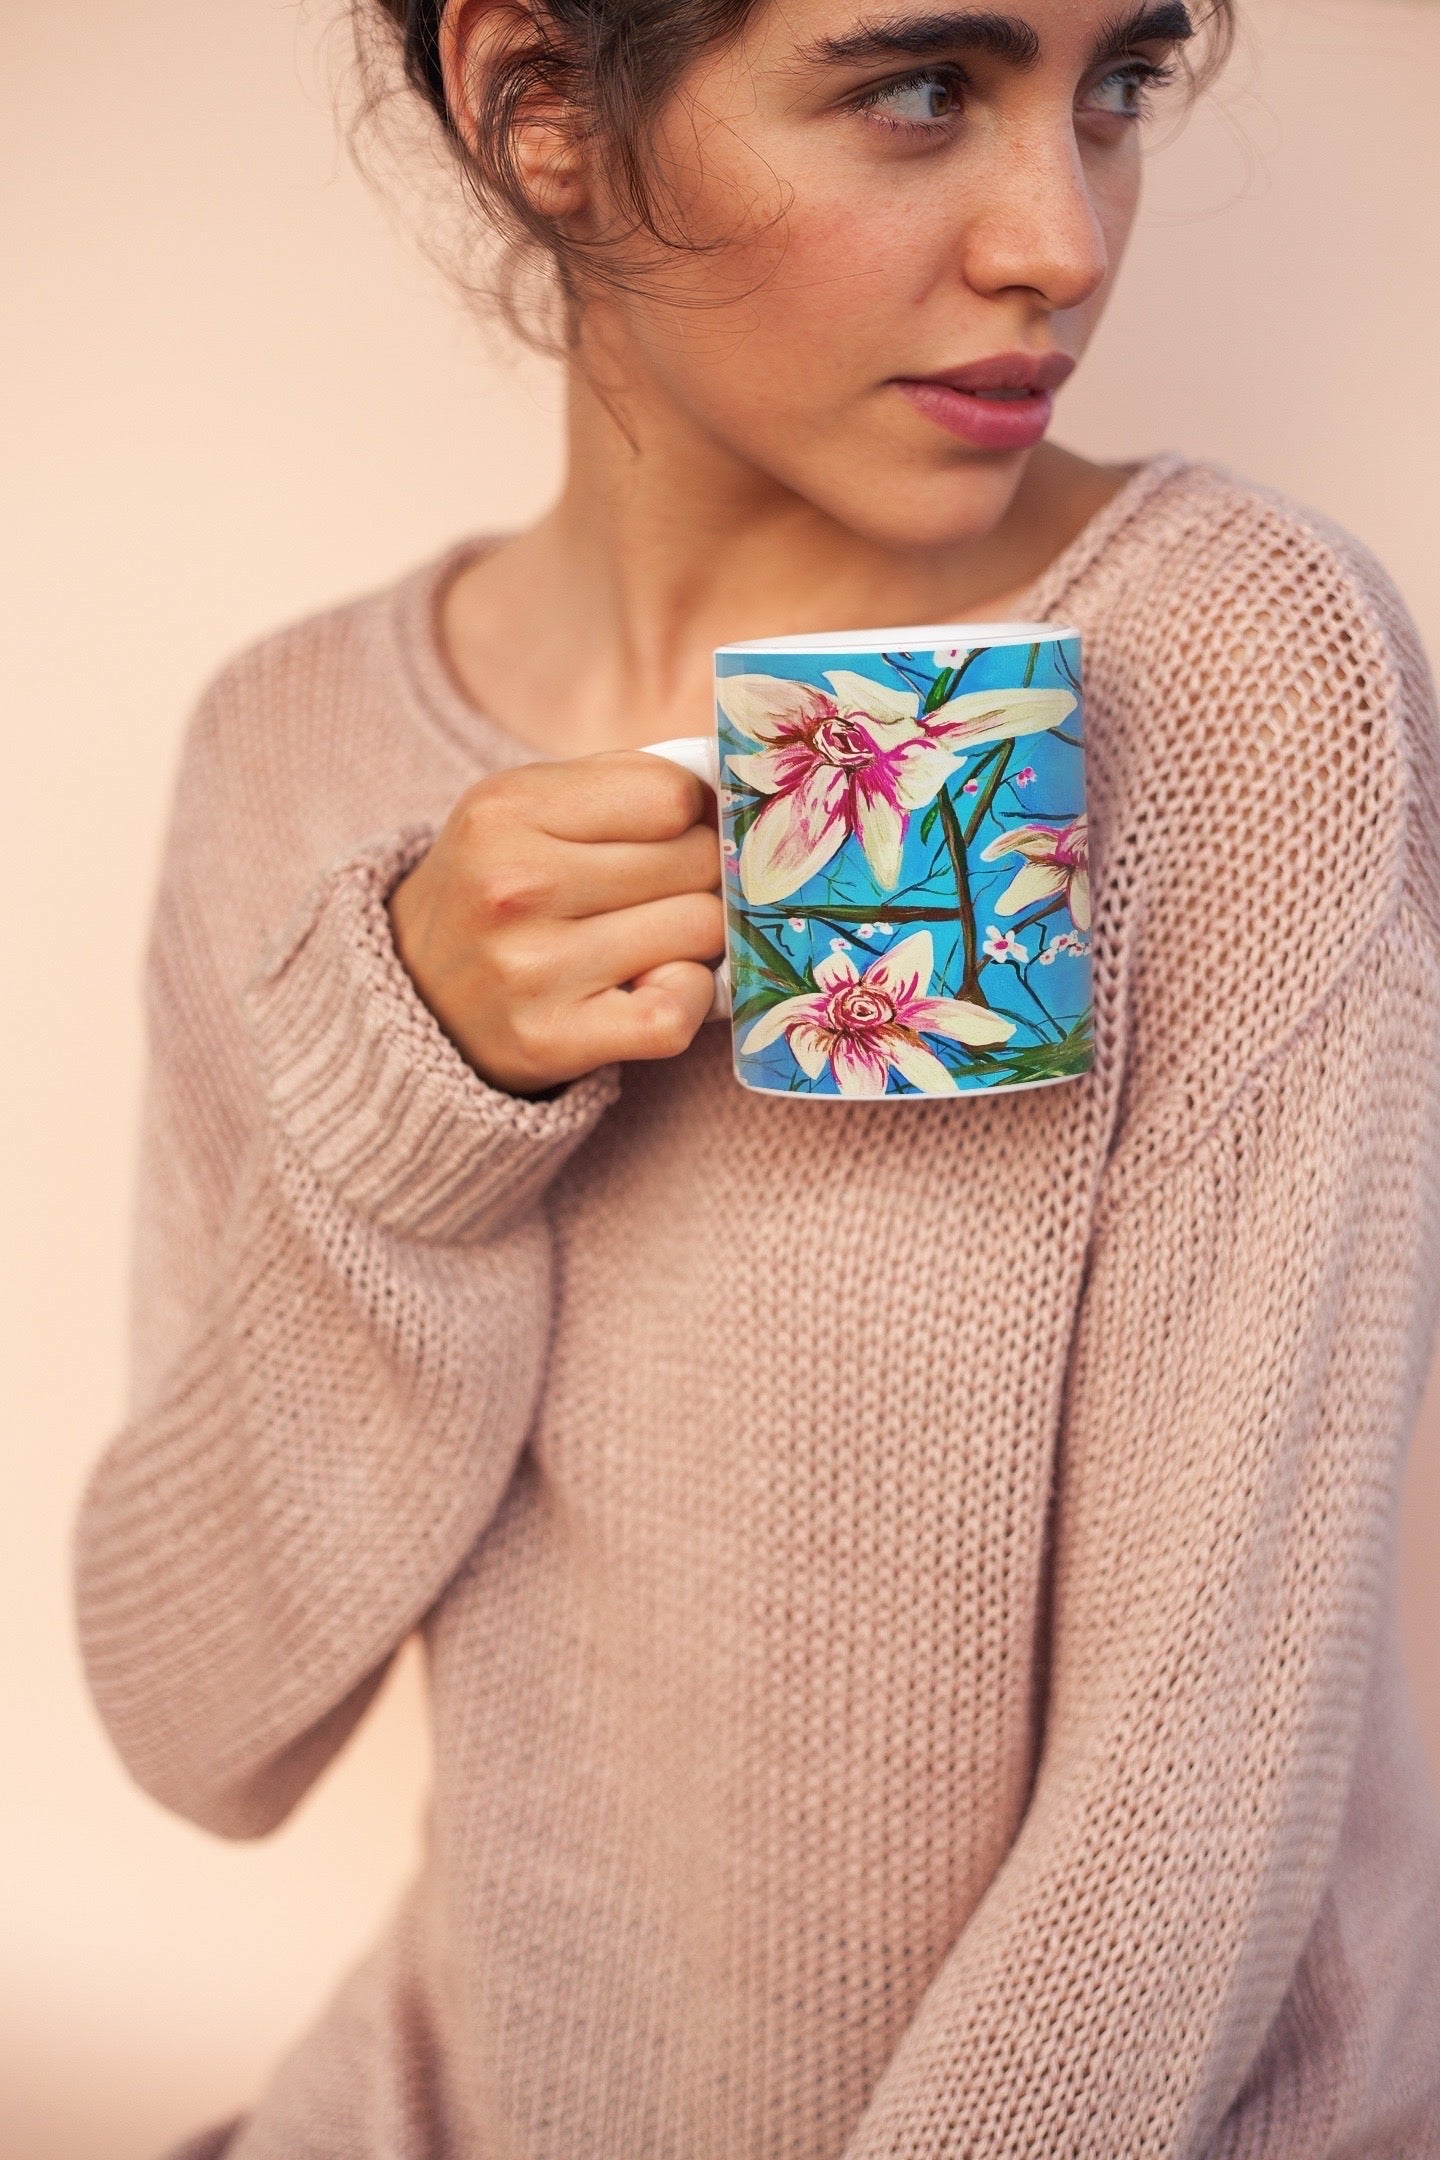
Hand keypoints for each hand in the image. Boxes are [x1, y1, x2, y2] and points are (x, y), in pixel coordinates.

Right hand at [388, 752, 723, 1095]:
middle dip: (697, 876)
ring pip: (699, 931)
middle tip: (660, 893)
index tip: (668, 836)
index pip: (672, 795)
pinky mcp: (551, 1038)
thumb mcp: (525, 809)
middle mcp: (514, 885)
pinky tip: (656, 986)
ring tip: (649, 939)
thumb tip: (733, 797)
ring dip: (693, 939)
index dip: (690, 815)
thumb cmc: (497, 889)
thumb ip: (621, 784)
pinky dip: (687, 999)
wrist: (411, 994)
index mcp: (507, 809)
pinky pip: (675, 1012)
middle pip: (695, 862)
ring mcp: (531, 967)